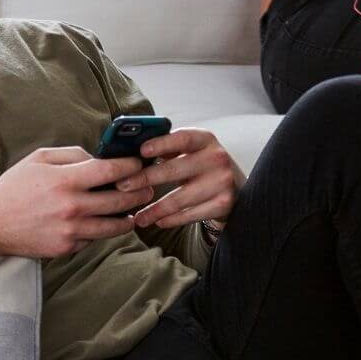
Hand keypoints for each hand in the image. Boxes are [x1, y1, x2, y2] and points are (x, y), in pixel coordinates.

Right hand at [0, 147, 154, 260]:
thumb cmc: (14, 188)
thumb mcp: (39, 159)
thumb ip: (71, 155)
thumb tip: (98, 158)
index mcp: (65, 180)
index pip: (110, 171)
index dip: (130, 166)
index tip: (138, 164)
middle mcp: (72, 206)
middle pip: (120, 200)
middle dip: (139, 192)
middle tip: (148, 188)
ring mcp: (71, 230)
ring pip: (114, 226)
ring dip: (129, 217)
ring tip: (134, 211)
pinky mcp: (67, 248)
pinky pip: (94, 238)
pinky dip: (102, 231)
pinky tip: (106, 223)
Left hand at [117, 128, 243, 229]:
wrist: (238, 189)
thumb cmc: (204, 167)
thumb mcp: (192, 152)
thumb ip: (168, 150)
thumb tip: (131, 154)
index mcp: (205, 140)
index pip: (182, 138)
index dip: (162, 144)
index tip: (141, 150)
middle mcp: (216, 158)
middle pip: (175, 170)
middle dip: (145, 179)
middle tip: (122, 186)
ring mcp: (222, 182)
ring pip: (179, 198)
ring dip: (155, 209)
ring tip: (138, 217)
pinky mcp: (223, 204)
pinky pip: (190, 214)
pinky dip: (171, 219)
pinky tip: (158, 221)